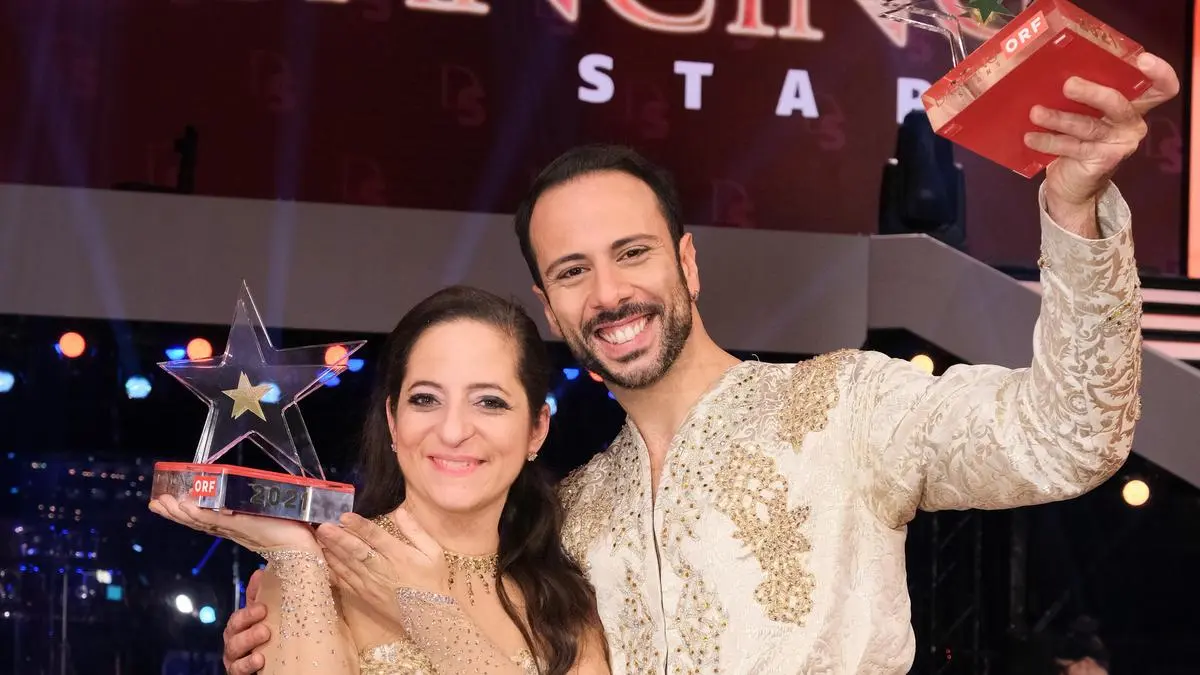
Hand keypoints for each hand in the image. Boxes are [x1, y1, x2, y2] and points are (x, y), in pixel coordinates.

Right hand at [149, 494, 317, 553]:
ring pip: (200, 519)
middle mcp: (231, 528)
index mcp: (236, 526)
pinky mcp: (242, 526)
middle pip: (196, 520)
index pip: (205, 519)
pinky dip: (198, 514)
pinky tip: (184, 507)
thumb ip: (258, 510)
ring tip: (161, 503)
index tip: (167, 503)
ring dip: (179, 512)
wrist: (305, 547)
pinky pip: (214, 520)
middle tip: (155, 503)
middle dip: (174, 512)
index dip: (186, 512)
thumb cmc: (293, 531)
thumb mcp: (269, 515)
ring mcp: (234, 527)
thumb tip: (252, 499)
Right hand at [223, 569, 269, 674]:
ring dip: (248, 640)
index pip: (239, 616)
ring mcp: (235, 659)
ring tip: (265, 635)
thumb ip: (262, 597)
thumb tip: (261, 571)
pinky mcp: (238, 673)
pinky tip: (259, 659)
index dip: (248, 611)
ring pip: (234, 648)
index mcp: (242, 626)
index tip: (263, 607)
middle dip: (247, 623)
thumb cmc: (270, 637)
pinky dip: (247, 664)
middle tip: (265, 619)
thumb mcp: (268, 616)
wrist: (274, 665)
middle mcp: (235, 641)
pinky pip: (238, 670)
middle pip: (233, 630)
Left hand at [315, 510, 449, 618]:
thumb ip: (415, 531)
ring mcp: (370, 584)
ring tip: (317, 538)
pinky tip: (323, 560)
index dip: (360, 526)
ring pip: (347, 565)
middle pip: (356, 551)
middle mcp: (381, 569)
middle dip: (338, 538)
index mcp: (399, 555)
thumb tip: (400, 511)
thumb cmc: (432, 581)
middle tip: (322, 526)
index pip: (376, 537)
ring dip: (331, 551)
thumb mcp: (433, 552)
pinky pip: (345, 581)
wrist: (429, 616)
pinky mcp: (363, 595)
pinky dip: (333, 570)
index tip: (344, 516)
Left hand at [1025, 52, 1179, 235]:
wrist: (1072, 187)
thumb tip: (1051, 70)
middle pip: (1118, 103)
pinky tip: (1030, 137)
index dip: (1160, 73)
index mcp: (1134, 106)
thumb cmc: (1078, 140)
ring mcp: (1118, 144)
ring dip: (1059, 118)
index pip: (1161, 88)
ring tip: (1036, 113)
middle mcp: (1131, 124)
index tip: (1143, 59)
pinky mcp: (1101, 160)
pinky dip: (1048, 140)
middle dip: (1092, 92)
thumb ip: (1081, 96)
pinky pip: (1072, 146)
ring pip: (1089, 126)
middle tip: (1068, 85)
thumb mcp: (1085, 114)